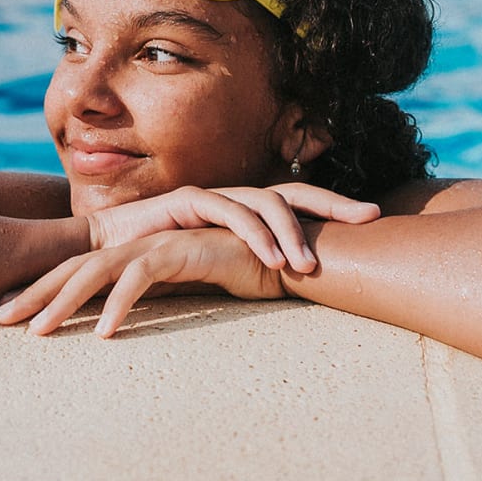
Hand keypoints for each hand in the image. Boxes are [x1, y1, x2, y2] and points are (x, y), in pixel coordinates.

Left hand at [0, 227, 283, 336]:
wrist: (282, 253)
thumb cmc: (234, 273)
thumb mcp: (182, 290)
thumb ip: (150, 297)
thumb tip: (115, 320)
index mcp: (134, 255)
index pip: (77, 274)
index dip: (43, 293)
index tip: (12, 316)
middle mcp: (139, 246)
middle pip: (74, 270)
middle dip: (35, 294)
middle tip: (0, 321)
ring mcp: (158, 245)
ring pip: (98, 272)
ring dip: (64, 302)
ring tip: (38, 333)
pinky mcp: (182, 251)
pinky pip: (142, 277)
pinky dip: (120, 303)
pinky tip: (103, 333)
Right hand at [86, 183, 377, 274]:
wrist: (105, 247)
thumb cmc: (159, 260)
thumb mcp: (213, 265)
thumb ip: (247, 269)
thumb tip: (291, 288)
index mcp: (245, 210)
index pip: (298, 203)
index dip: (336, 208)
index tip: (376, 220)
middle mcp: (234, 196)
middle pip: (294, 191)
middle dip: (334, 204)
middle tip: (370, 219)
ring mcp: (213, 195)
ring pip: (265, 202)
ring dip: (291, 233)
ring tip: (311, 266)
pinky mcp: (188, 200)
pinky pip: (229, 212)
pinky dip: (253, 235)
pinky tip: (272, 260)